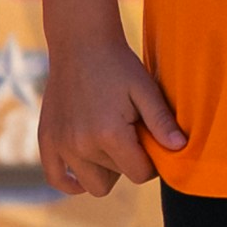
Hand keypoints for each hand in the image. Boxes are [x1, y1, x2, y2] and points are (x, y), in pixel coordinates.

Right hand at [33, 35, 185, 199]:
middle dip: (127, 162)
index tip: (151, 143)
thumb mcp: (145, 89)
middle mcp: (81, 145)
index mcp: (109, 134)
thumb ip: (162, 121)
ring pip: (92, 183)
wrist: (80, 43)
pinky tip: (84, 171)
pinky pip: (57, 179)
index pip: (139, 174)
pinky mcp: (47, 140)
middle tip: (129, 133)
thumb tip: (179, 148)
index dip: (151, 163)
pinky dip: (72, 181)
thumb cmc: (118, 65)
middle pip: (116, 178)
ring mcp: (61, 145)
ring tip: (109, 140)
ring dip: (104, 169)